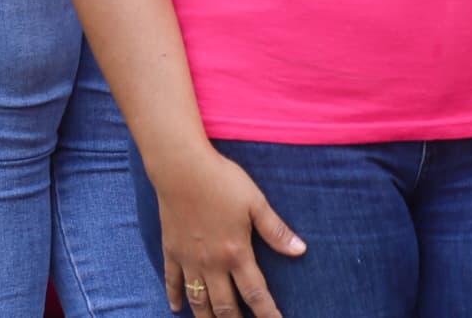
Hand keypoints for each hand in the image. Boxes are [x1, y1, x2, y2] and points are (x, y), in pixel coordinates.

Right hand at [150, 145, 302, 317]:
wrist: (181, 169)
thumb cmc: (222, 181)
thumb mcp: (255, 202)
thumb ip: (276, 230)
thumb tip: (300, 250)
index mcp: (236, 252)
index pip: (255, 293)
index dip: (267, 313)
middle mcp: (212, 264)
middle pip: (225, 306)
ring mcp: (189, 260)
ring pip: (198, 301)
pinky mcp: (171, 251)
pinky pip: (172, 282)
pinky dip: (176, 298)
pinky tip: (178, 309)